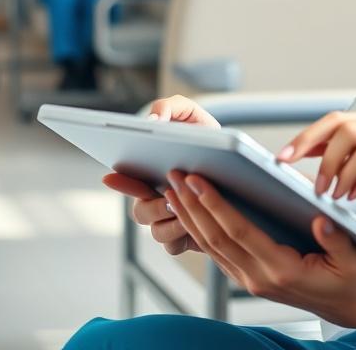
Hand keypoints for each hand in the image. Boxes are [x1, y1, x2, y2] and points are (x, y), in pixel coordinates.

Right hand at [101, 95, 220, 254]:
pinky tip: (195, 224)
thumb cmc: (211, 138)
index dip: (119, 181)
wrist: (245, 164)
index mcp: (150, 173)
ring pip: (156, 231)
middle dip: (151, 205)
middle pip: (139, 212)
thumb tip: (152, 119)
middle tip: (168, 194)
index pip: (126, 180)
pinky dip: (181, 237)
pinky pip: (174, 246)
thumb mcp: (191, 115)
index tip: (111, 176)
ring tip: (187, 208)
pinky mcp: (189, 238)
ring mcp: (171, 220)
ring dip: (170, 221)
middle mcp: (156, 199)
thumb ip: (169, 108)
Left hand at [165, 170, 355, 327]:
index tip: (198, 182)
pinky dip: (199, 230)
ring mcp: (251, 280)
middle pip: (216, 237)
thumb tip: (320, 220)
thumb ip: (336, 240)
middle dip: (192, 205)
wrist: (349, 310)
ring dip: (189, 216)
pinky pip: (217, 253)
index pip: (240, 232)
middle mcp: (260, 277)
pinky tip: (190, 212)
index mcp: (283, 269)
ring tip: (173, 190)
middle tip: (175, 176)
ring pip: (211, 246)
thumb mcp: (355, 260)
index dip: (216, 205)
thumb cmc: (353, 281)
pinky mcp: (249, 277)